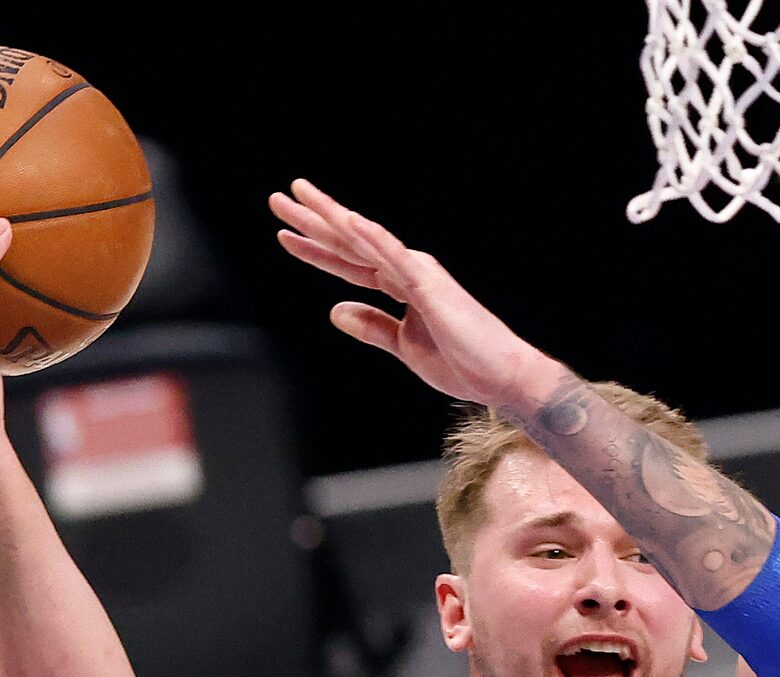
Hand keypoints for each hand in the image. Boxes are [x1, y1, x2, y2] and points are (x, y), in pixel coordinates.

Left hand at [270, 179, 553, 409]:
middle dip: (314, 221)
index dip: (317, 250)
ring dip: (332, 218)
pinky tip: (348, 222)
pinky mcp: (430, 286)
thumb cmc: (462, 363)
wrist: (501, 377)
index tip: (287, 236)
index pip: (350, 263)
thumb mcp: (403, 347)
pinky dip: (371, 238)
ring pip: (366, 240)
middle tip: (278, 199)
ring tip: (300, 197)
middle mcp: (407, 270)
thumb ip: (372, 326)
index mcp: (402, 285)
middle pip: (351, 242)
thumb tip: (334, 310)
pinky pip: (394, 258)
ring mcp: (418, 274)